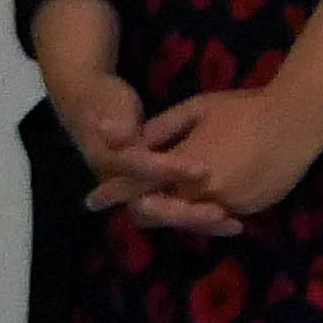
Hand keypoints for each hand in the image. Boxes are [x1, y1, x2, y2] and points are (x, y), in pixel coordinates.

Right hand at [46, 58, 231, 236]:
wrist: (89, 106)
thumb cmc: (105, 100)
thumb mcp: (113, 103)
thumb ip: (119, 118)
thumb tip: (118, 133)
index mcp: (109, 162)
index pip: (141, 174)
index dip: (170, 170)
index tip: (203, 170)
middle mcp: (120, 184)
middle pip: (154, 209)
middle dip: (187, 213)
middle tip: (222, 212)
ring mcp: (137, 191)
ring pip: (167, 217)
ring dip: (197, 221)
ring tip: (233, 222)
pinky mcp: (152, 193)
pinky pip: (176, 214)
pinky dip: (200, 219)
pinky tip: (233, 221)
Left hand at [123, 76, 322, 228]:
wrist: (297, 121)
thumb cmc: (244, 108)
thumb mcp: (198, 108)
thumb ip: (163, 128)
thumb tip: (136, 143)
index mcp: (185, 165)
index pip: (139, 185)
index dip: (114, 193)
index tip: (92, 198)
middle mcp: (203, 192)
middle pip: (161, 213)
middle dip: (145, 209)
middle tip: (135, 205)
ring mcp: (229, 204)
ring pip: (191, 218)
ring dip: (177, 211)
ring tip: (170, 203)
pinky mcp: (250, 209)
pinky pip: (220, 215)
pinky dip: (207, 209)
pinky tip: (205, 201)